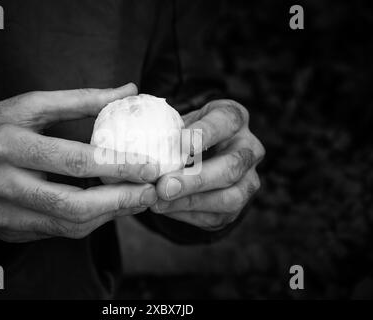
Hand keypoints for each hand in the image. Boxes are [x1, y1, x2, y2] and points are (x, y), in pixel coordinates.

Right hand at [0, 84, 158, 241]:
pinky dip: (89, 221)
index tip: (149, 166)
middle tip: (151, 191)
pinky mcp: (8, 233)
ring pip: (70, 225)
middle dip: (121, 201)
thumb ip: (79, 100)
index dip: (118, 166)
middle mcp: (4, 185)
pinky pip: (58, 232)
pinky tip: (107, 207)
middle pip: (74, 204)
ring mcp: (5, 216)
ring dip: (110, 215)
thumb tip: (127, 91)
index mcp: (8, 145)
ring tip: (136, 198)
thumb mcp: (26, 106)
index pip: (74, 161)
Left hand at [151, 99, 264, 230]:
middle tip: (164, 185)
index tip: (181, 143)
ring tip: (159, 202)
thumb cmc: (185, 134)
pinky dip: (187, 214)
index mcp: (235, 119)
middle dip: (196, 179)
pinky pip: (217, 216)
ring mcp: (248, 180)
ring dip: (191, 202)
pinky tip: (165, 209)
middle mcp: (249, 149)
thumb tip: (137, 143)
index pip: (226, 122)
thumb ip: (166, 130)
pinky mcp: (238, 206)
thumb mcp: (179, 122)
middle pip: (231, 166)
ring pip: (229, 197)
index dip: (205, 133)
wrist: (201, 156)